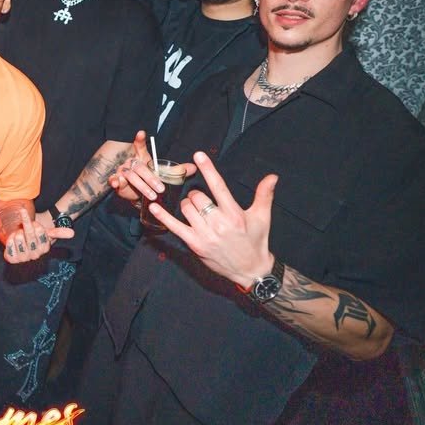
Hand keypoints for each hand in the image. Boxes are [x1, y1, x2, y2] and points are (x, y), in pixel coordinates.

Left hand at [0, 208, 73, 263]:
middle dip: (26, 225)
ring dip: (18, 232)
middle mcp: (35, 255)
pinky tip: (13, 239)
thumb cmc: (34, 236)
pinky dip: (9, 240)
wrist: (19, 243)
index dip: (37, 227)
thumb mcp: (46, 233)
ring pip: (19, 239)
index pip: (42, 235)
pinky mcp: (12, 259)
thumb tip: (72, 233)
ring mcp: (23, 258)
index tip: (36, 223)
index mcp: (44, 248)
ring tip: (19, 233)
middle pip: (30, 236)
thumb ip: (58, 232)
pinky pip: (9, 246)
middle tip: (25, 223)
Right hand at [108, 131, 196, 203]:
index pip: (140, 147)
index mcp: (141, 158)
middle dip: (151, 178)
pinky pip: (114, 180)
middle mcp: (131, 163)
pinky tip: (118, 183)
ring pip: (131, 176)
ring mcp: (123, 171)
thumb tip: (194, 168)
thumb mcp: (162, 175)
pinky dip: (115, 181)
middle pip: (140, 168)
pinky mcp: (117, 181)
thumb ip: (176, 171)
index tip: (142, 133)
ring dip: (141, 186)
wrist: (135, 192)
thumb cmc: (148, 179)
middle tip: (161, 188)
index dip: (140, 140)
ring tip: (151, 195)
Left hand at [146, 151, 276, 288]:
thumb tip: (272, 176)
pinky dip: (162, 216)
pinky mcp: (195, 244)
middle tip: (203, 200)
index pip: (218, 186)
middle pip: (197, 197)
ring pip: (186, 208)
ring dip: (187, 205)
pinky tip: (152, 207)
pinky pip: (174, 227)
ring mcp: (205, 235)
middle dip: (197, 194)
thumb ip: (264, 195)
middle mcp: (219, 223)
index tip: (198, 155)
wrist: (251, 270)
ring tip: (196, 210)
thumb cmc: (256, 241)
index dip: (208, 169)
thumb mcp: (262, 217)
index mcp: (234, 214)